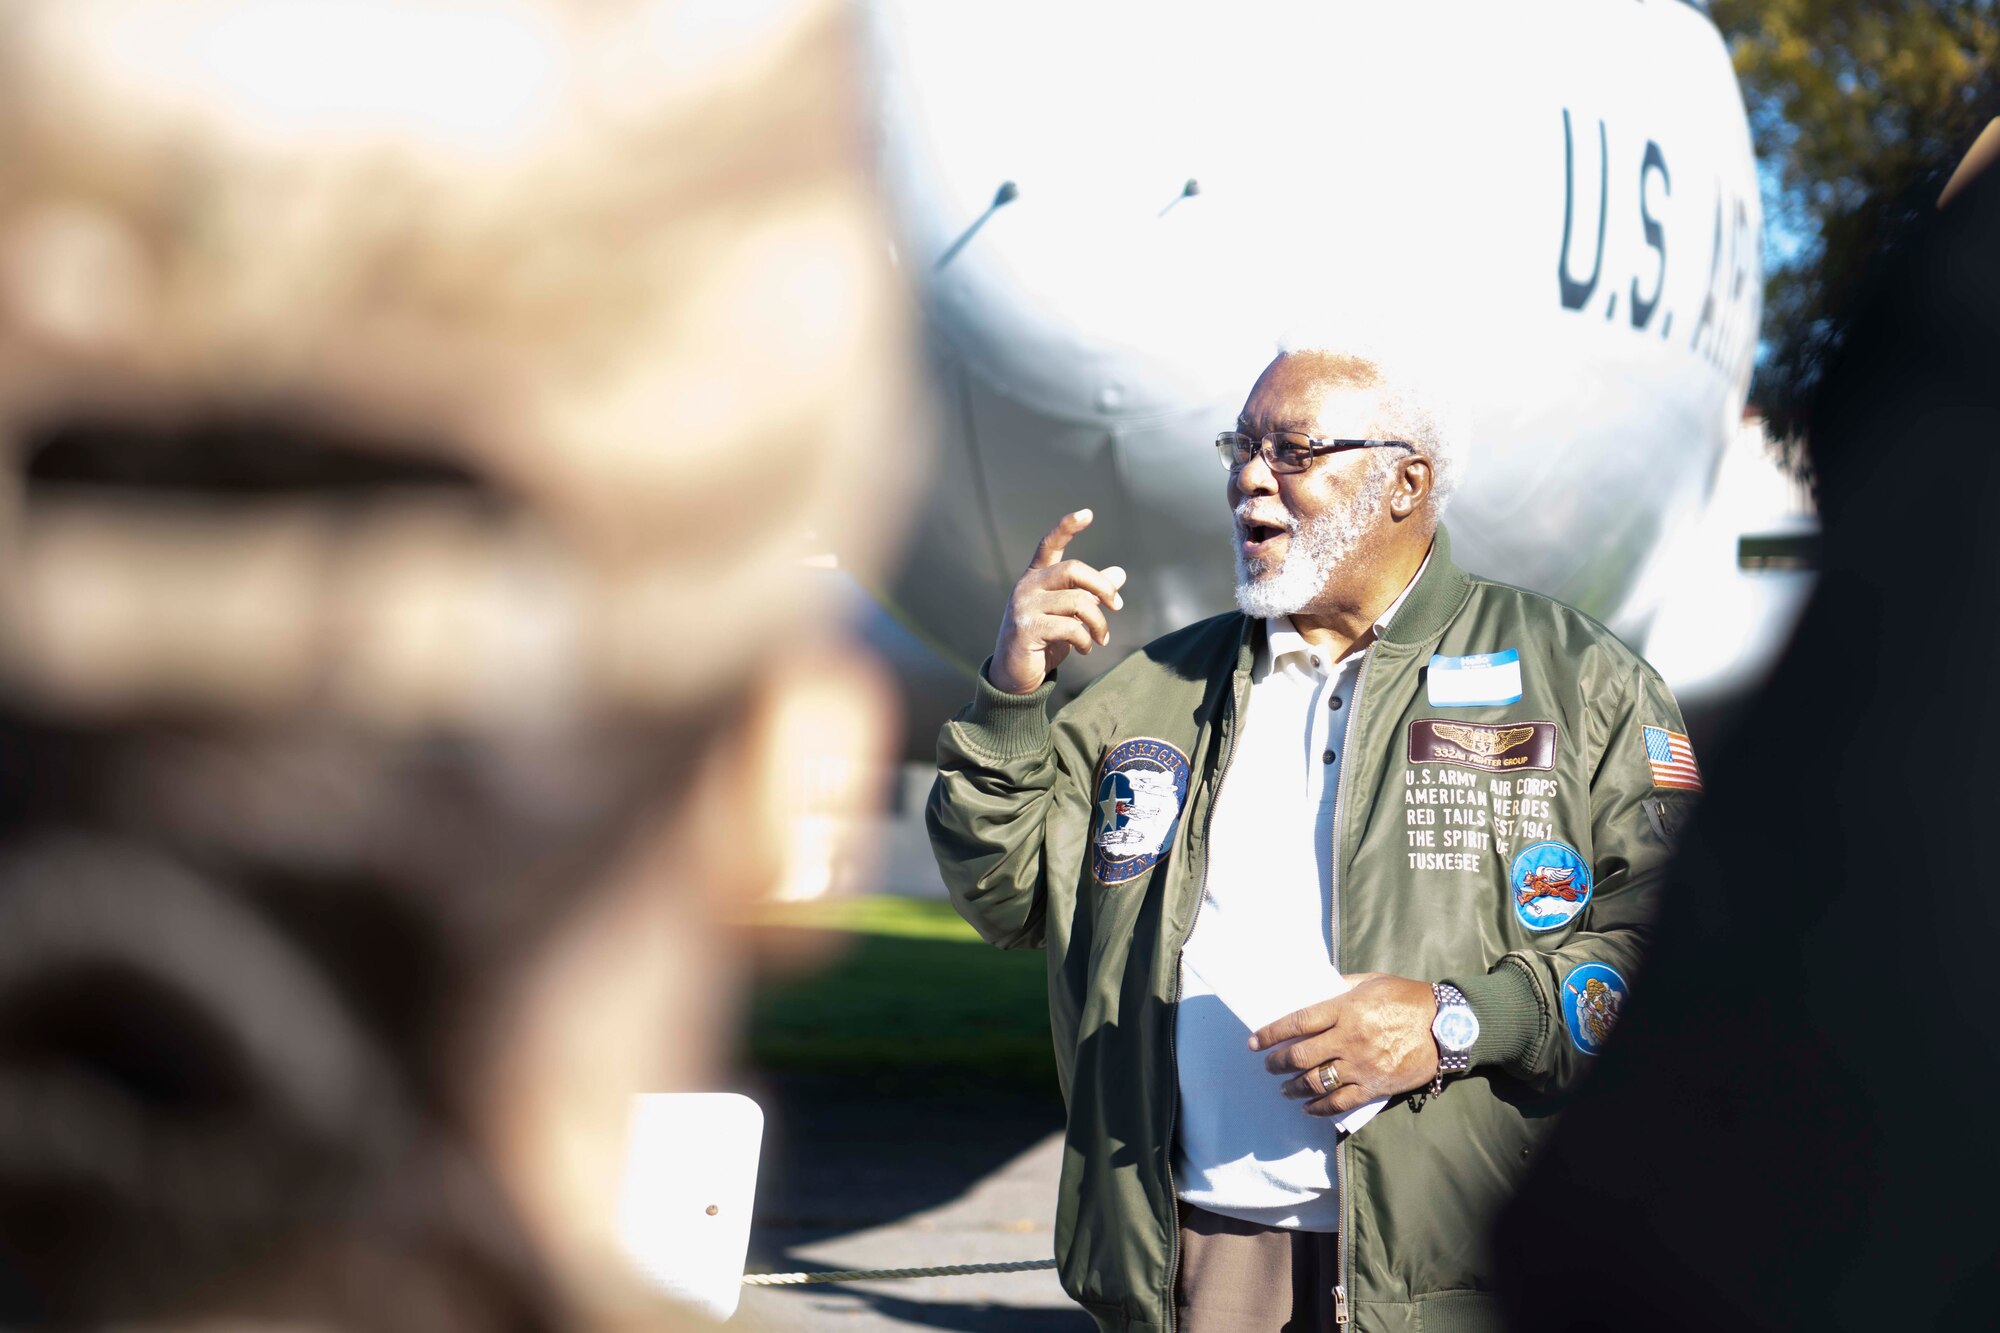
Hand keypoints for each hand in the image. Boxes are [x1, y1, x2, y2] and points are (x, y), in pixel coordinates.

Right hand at [988, 509, 1127, 694]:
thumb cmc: (1043, 640)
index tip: (1088, 513)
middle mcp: (1027, 586)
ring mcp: (1024, 606)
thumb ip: (1090, 592)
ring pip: (1078, 602)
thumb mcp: (1069, 613)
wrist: (1015, 675)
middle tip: (1117, 606)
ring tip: (1101, 639)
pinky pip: (1071, 627)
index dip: (1067, 527)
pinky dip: (1086, 640)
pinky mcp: (1026, 628)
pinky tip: (1086, 649)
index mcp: (1036, 577)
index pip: (1050, 545)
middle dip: (1102, 587)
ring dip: (1099, 623)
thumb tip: (1120, 573)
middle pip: (1074, 570)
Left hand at [1247, 974, 1440, 1116]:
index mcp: (1346, 1009)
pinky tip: (1308, 1108)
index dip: (1271, 1033)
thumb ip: (1340, 987)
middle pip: (1301, 1055)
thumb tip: (1312, 992)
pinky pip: (1340, 1102)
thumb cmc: (1408, 999)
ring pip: (1316, 1082)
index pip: (1297, 1022)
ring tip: (1284, 1089)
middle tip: (1268, 1066)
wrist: (1447, 1026)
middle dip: (1278, 1063)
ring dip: (1294, 1087)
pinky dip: (1320, 1107)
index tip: (1253, 1042)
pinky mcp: (1375, 1086)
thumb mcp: (1371, 982)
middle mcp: (1349, 1039)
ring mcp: (1361, 1065)